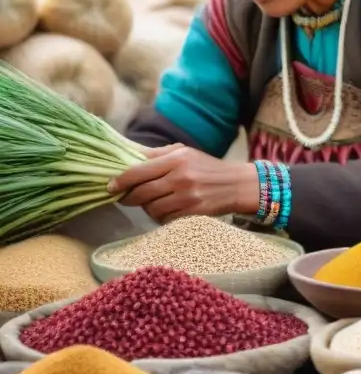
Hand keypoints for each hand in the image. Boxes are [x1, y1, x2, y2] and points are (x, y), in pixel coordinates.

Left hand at [108, 144, 260, 223]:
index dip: (120, 180)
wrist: (239, 185)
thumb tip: (127, 157)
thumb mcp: (186, 153)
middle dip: (129, 198)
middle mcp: (181, 177)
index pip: (138, 170)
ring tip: (153, 203)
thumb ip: (158, 155)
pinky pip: (165, 219)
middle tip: (126, 198)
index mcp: (177, 158)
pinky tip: (168, 211)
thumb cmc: (208, 167)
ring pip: (151, 209)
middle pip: (141, 193)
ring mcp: (188, 197)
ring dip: (147, 209)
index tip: (110, 186)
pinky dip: (162, 217)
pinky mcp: (194, 213)